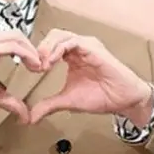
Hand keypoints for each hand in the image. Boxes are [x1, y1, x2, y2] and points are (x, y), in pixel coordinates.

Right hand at [0, 31, 42, 123]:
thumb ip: (9, 101)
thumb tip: (24, 115)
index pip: (11, 39)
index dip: (27, 50)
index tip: (37, 66)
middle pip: (16, 34)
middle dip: (32, 48)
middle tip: (42, 65)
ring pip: (15, 37)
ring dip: (31, 51)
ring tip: (39, 66)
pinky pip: (10, 46)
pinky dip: (25, 54)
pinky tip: (32, 65)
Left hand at [30, 30, 152, 125]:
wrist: (123, 100)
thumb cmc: (101, 96)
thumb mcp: (67, 101)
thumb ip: (48, 105)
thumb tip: (30, 118)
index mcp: (72, 56)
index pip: (49, 45)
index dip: (37, 54)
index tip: (30, 69)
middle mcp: (79, 47)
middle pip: (53, 36)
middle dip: (39, 48)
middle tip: (33, 65)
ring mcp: (87, 46)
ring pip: (60, 36)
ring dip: (47, 48)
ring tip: (41, 65)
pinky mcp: (94, 49)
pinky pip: (73, 42)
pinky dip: (59, 49)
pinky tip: (52, 62)